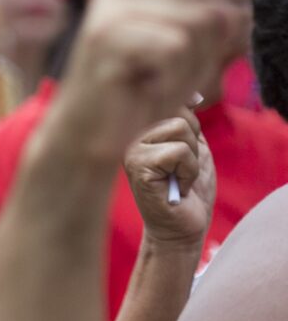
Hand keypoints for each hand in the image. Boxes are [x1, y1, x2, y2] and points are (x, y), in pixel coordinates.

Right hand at [51, 0, 287, 165]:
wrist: (88, 133)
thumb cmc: (143, 87)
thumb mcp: (188, 42)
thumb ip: (212, 8)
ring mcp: (116, 7)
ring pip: (203, 16)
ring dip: (203, 58)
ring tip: (168, 78)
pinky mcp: (108, 35)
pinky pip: (177, 46)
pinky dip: (178, 76)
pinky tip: (150, 86)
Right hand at [124, 111, 214, 250]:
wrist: (182, 226)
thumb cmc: (187, 189)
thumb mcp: (192, 145)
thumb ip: (186, 119)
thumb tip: (191, 94)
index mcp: (137, 127)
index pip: (171, 100)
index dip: (190, 126)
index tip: (182, 154)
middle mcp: (127, 134)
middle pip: (179, 114)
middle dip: (193, 143)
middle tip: (180, 169)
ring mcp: (129, 150)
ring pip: (180, 130)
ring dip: (192, 159)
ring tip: (177, 177)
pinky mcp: (137, 167)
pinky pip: (179, 152)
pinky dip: (188, 172)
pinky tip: (175, 187)